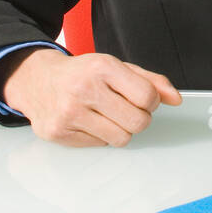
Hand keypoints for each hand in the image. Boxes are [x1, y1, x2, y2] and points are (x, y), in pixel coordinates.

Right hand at [0, 46, 181, 146]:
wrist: (36, 79)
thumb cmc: (82, 73)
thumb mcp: (117, 67)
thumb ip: (150, 81)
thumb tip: (175, 99)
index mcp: (102, 68)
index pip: (147, 97)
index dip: (151, 101)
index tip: (143, 99)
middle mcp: (84, 90)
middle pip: (138, 122)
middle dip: (139, 118)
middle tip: (126, 109)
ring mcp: (69, 114)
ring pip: (121, 138)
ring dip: (121, 129)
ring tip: (108, 115)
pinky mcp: (58, 133)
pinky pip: (99, 145)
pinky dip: (100, 136)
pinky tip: (89, 121)